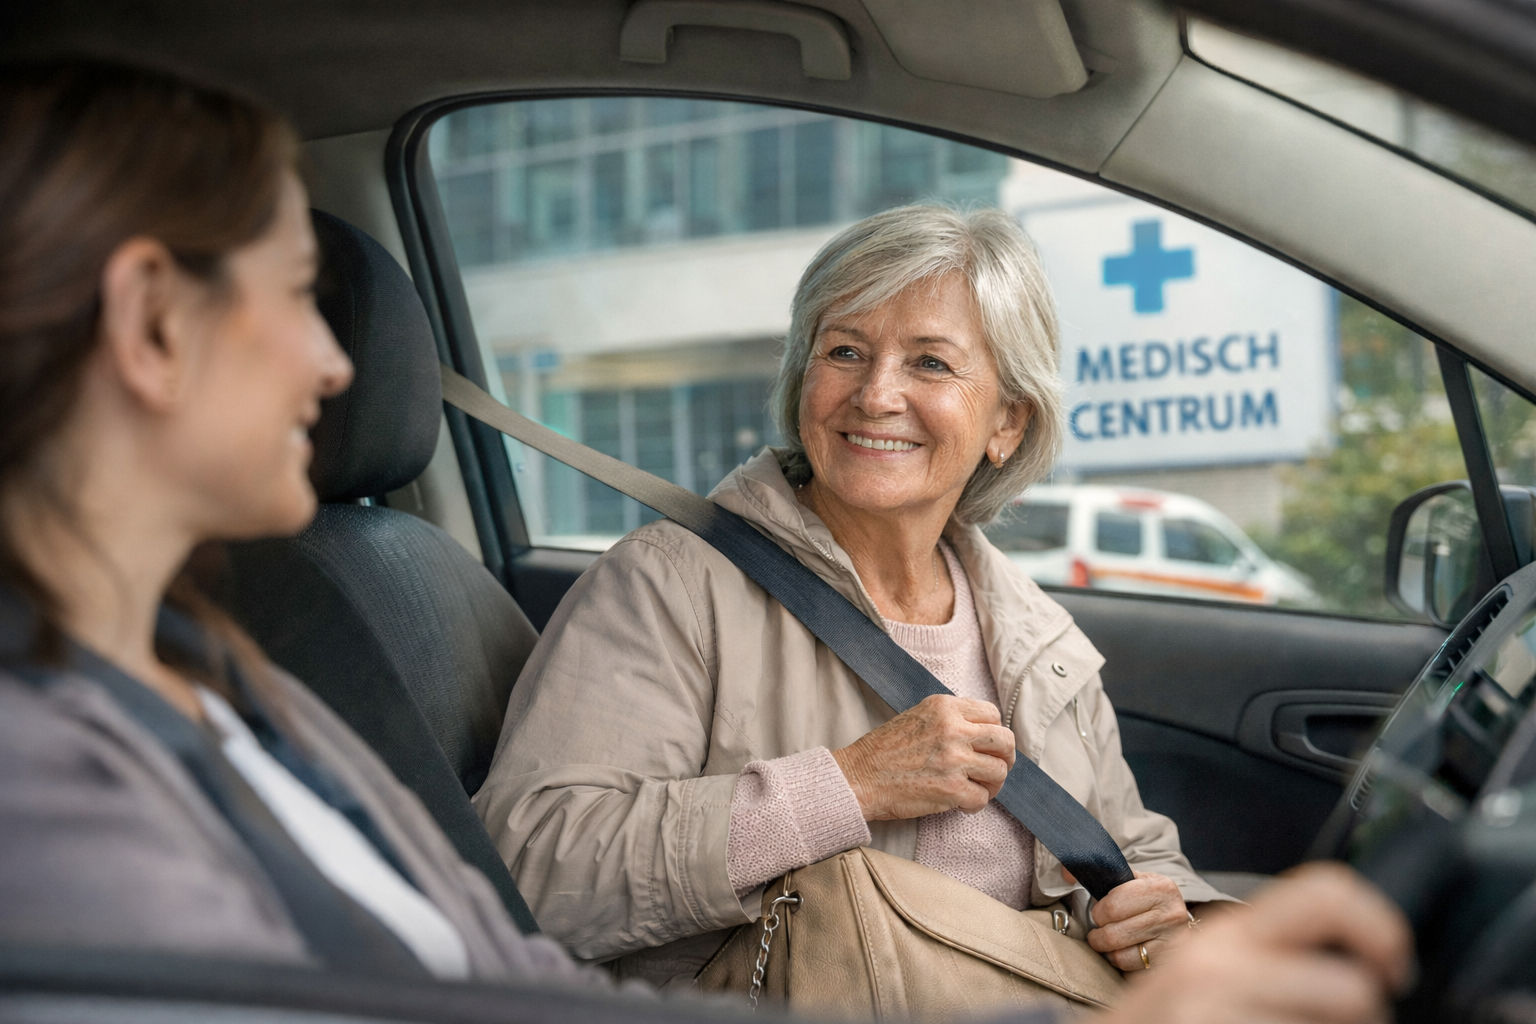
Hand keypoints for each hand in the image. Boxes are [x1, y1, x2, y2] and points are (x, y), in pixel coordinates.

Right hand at [831, 694, 1014, 820]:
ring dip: (991, 784)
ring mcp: (954, 760)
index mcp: (944, 707)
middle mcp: (953, 729)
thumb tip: (982, 734)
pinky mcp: (951, 789)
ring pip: (999, 772)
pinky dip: (975, 804)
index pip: (992, 714)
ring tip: (976, 789)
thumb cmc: (883, 751)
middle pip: (1005, 741)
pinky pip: (982, 798)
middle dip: (1005, 758)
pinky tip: (961, 804)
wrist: (859, 778)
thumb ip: (949, 719)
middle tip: (994, 769)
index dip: (994, 733)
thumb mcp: (917, 716)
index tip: (987, 746)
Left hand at [1086, 871, 1190, 971]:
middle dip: (1098, 934)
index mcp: (1160, 888)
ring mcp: (1171, 941)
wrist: (1177, 918)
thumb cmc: (1149, 898)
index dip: (1098, 912)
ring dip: (1106, 950)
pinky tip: (1120, 951)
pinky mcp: (1168, 962)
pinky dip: (1119, 961)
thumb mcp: (1136, 879)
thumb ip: (1110, 878)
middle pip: (1114, 934)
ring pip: (1120, 955)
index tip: (1097, 914)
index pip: (1114, 906)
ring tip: (1106, 942)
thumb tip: (1076, 877)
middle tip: (1097, 931)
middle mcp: (1170, 915)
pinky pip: (1131, 967)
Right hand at [1100, 862, 1413, 1023]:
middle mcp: (1222, 970)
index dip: (1381, 926)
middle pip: (1351, 989)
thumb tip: (1363, 954)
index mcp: (1228, 935)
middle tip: (1344, 1018)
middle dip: (1366, 1013)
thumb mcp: (1210, 966)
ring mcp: (1220, 1017)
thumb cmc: (1170, 1019)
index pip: (1325, 894)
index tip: (1392, 964)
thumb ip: (1271, 948)